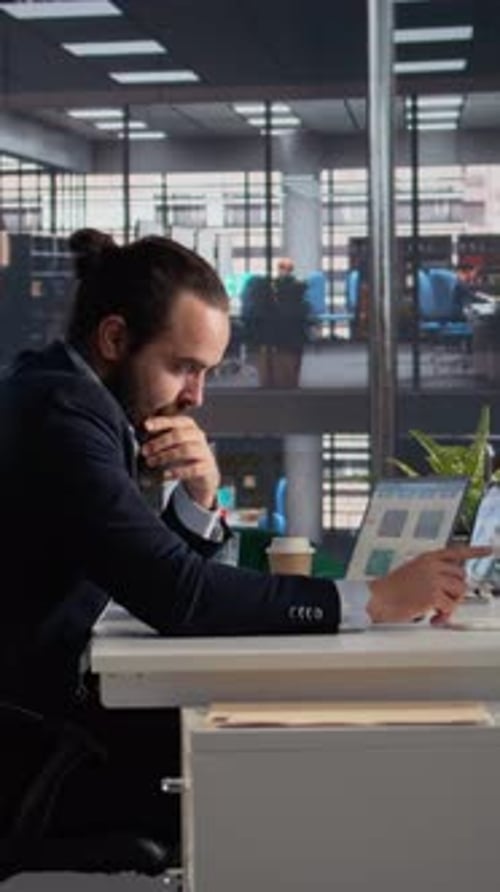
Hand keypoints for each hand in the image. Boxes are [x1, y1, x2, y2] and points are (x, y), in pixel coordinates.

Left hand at [140, 415, 219, 509]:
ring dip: (164, 456)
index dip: (160, 422)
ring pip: (185, 450)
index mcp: (189, 426)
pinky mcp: (207, 467)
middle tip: (144, 451)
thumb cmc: (184, 455)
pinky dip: (177, 472)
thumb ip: (160, 437)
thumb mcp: (174, 443)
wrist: (204, 473)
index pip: (175, 421)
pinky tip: (165, 475)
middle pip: (178, 435)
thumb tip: (141, 436)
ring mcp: (204, 451)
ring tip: (150, 462)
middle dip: (159, 443)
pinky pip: (192, 469)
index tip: (146, 426)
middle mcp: (198, 436)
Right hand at [366, 545, 492, 624]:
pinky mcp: (433, 595)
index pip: (456, 551)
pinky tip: (433, 618)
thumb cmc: (392, 589)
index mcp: (428, 558)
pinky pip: (451, 607)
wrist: (377, 598)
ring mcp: (433, 579)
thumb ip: (432, 574)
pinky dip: (444, 616)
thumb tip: (453, 587)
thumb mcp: (413, 572)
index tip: (488, 550)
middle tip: (444, 603)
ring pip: (460, 592)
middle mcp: (432, 566)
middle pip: (462, 577)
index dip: (475, 551)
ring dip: (452, 604)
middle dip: (456, 592)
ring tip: (438, 610)